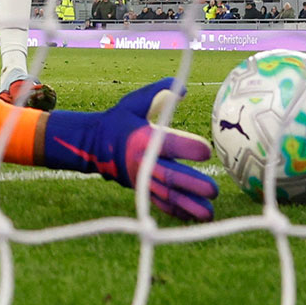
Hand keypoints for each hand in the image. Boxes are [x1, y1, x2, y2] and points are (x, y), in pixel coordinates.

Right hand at [40, 78, 217, 220]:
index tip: (206, 151)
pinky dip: (178, 213)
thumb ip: (158, 92)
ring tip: (210, 213)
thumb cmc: (118, 121)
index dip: (188, 147)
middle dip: (193, 185)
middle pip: (171, 176)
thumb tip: (183, 87)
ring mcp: (143, 179)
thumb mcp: (132, 103)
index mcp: (144, 138)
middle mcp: (144, 161)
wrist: (91, 144)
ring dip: (189, 205)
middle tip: (213, 190)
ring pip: (168, 196)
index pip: (169, 144)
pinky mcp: (142, 189)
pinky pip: (161, 205)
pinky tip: (196, 217)